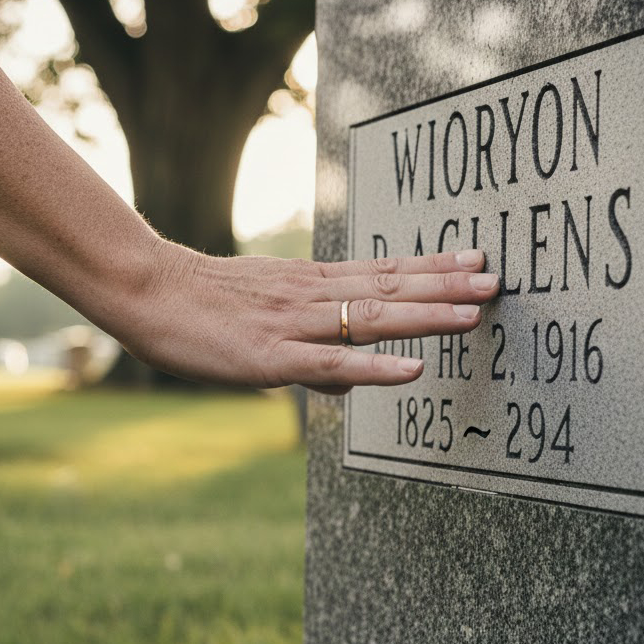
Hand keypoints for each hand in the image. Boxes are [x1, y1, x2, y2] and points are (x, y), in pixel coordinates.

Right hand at [121, 243, 499, 394]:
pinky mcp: (272, 357)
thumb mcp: (261, 315)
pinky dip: (375, 367)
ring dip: (426, 314)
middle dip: (445, 284)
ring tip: (473, 312)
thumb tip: (347, 384)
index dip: (430, 266)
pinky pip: (331, 363)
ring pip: (370, 318)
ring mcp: (293, 324)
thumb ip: (309, 347)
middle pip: (388, 286)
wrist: (147, 291)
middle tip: (495, 279)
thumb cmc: (200, 304)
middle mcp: (310, 295)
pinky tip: (412, 369)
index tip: (473, 260)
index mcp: (308, 282)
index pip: (381, 270)